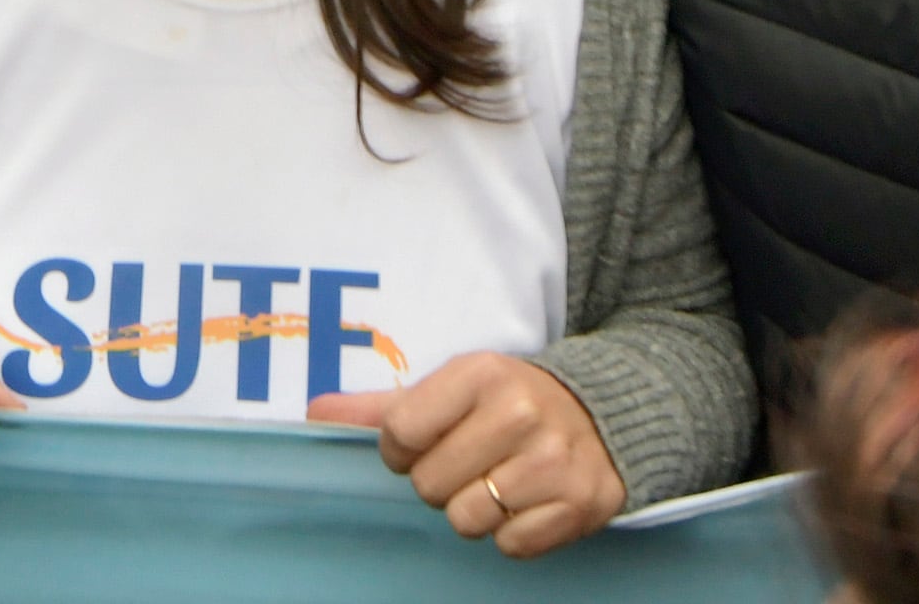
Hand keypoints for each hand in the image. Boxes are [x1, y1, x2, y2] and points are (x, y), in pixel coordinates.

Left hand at [311, 353, 626, 558]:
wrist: (603, 413)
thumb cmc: (508, 402)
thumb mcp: (451, 388)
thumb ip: (381, 406)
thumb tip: (316, 413)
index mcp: (480, 373)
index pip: (400, 431)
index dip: (402, 447)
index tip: (426, 440)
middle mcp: (519, 412)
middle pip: (429, 485)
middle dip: (440, 481)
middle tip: (469, 461)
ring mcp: (553, 460)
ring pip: (467, 520)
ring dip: (475, 508)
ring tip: (498, 480)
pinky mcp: (579, 503)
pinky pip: (511, 546)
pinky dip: (514, 531)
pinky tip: (528, 500)